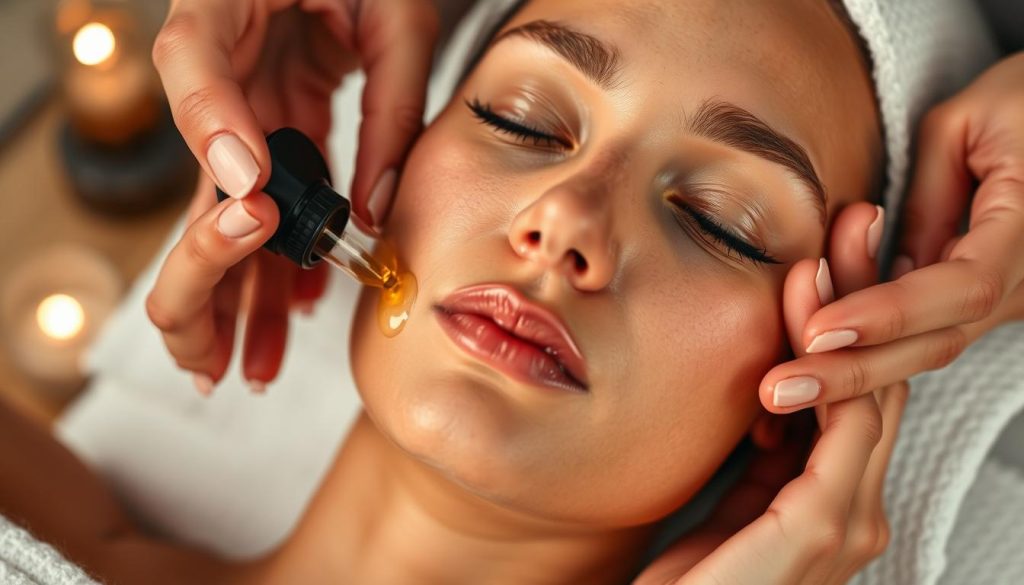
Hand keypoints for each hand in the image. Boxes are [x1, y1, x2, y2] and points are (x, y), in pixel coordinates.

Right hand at [148, 0, 438, 390]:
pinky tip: (296, 307)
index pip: (192, 61)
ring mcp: (243, 104)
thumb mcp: (397, 15)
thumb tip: (372, 213)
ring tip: (251, 363)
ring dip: (240, 291)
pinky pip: (269, 198)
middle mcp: (220, 66)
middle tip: (212, 346)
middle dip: (201, 272)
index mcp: (226, 3)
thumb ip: (389, 103)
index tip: (252, 198)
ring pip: (228, 207)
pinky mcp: (272, 125)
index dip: (213, 132)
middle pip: (190, 175)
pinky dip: (282, 254)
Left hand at [636, 204, 905, 583]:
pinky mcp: (817, 530)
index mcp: (828, 495)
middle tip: (857, 224)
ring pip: (862, 392)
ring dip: (851, 315)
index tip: (833, 251)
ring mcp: (844, 521)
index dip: (849, 318)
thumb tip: (763, 388)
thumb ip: (760, 454)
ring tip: (837, 247)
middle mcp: (851, 506)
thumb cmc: (689, 578)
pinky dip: (828, 367)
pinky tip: (809, 321)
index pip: (852, 391)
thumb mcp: (729, 498)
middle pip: (871, 380)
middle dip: (866, 299)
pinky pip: (836, 430)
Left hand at [758, 53, 1023, 413]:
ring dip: (853, 373)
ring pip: (931, 348)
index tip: (817, 330)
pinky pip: (927, 332)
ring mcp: (1014, 299)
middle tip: (777, 391)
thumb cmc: (1023, 101)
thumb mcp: (965, 123)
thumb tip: (885, 266)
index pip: (959, 288)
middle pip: (939, 341)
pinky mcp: (988, 300)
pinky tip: (809, 367)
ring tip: (781, 389)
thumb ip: (924, 197)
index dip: (887, 313)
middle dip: (853, 373)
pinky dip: (869, 350)